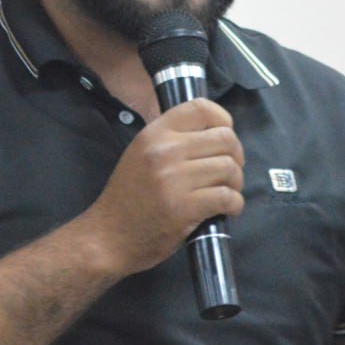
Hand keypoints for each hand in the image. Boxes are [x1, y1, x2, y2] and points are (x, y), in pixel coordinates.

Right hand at [81, 98, 244, 275]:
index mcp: (154, 133)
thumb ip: (171, 139)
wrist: (108, 236)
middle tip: (229, 171)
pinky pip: (227, 197)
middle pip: (224, 138)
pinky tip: (227, 208)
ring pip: (229, 168)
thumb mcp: (141, 154)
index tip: (224, 134)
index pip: (200, 108)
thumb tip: (211, 133)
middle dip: (236, 155)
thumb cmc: (127, 197)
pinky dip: (235, 203)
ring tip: (227, 191)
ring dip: (236, 182)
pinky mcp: (185, 208)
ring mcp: (175, 179)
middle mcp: (165, 151)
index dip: (222, 118)